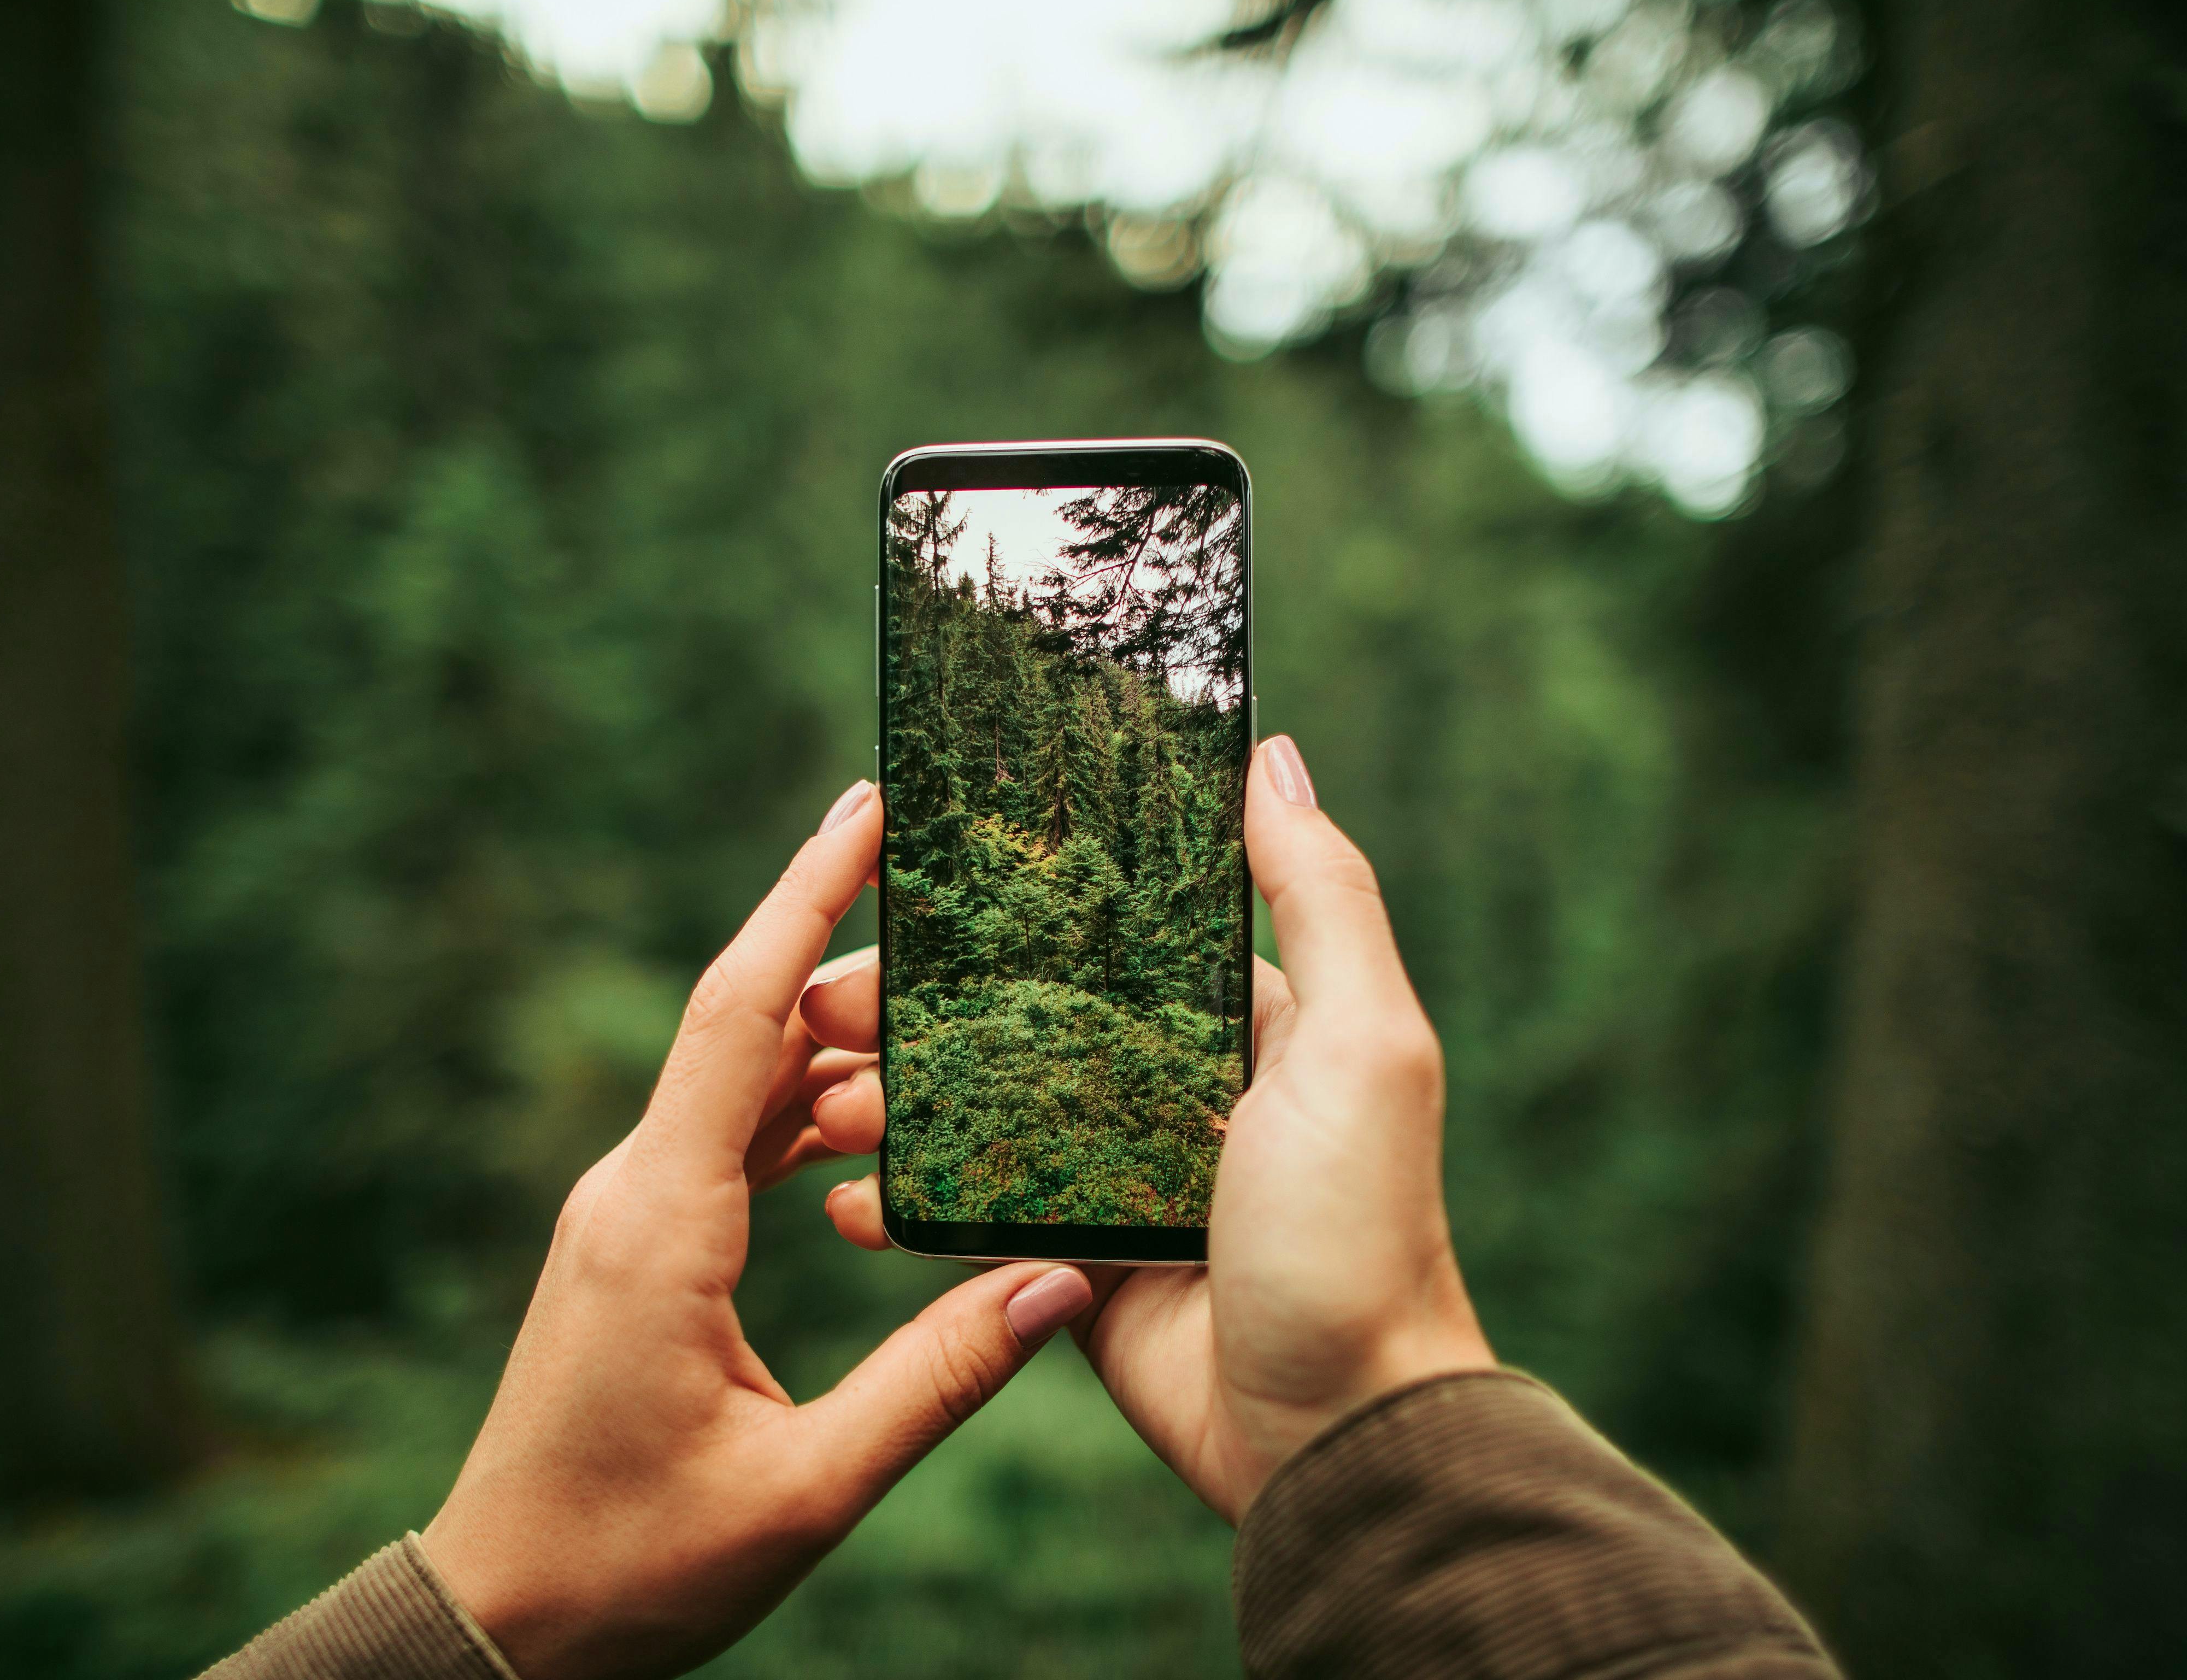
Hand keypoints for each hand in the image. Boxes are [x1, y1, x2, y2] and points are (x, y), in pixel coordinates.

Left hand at [419, 781, 1096, 1679]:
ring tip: (941, 1001)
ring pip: (737, 1083)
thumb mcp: (805, 1489)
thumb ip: (935, 1382)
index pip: (741, 1015)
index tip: (866, 805)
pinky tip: (872, 1115)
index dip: (804, 897)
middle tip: (958, 900)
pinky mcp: (637, 1249)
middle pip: (745, 1026)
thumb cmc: (635, 1564)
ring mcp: (628, 1216)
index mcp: (664, 1222)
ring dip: (831, 1041)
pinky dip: (800, 1109)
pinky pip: (725, 1140)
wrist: (501, 1618)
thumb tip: (1054, 1282)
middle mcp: (633, 1192)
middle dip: (845, 951)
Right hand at [809, 735, 1491, 1521]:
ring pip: (979, 1107)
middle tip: (825, 1005)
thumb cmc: (1360, 1230)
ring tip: (820, 1099)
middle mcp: (1177, 1088)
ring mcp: (1120, 1177)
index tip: (904, 881)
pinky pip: (973, 1212)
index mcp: (1243, 1022)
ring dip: (892, 1098)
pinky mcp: (1076, 1262)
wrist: (1335, 1432)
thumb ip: (1321, 898)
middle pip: (1017, 1013)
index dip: (1005, 903)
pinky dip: (906, 1202)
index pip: (1105, 931)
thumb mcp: (1366, 1045)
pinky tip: (847, 1196)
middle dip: (915, 1004)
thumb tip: (1273, 755)